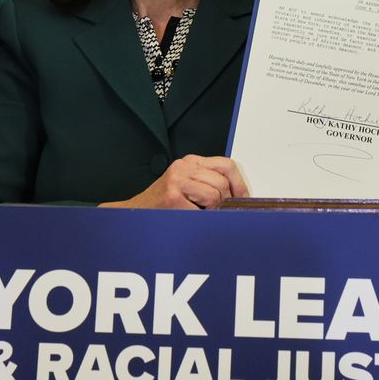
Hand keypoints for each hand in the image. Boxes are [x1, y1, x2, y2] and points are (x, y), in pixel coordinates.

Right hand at [113, 155, 249, 208]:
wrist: (136, 212)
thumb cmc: (163, 203)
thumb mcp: (188, 185)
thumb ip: (209, 182)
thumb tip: (238, 196)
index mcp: (190, 161)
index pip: (226, 165)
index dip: (239, 184)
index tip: (243, 198)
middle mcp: (183, 166)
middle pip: (222, 182)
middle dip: (225, 202)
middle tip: (217, 212)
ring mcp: (176, 180)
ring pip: (214, 195)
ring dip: (212, 211)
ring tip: (199, 213)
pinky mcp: (172, 197)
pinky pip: (202, 211)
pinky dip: (200, 218)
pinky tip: (189, 217)